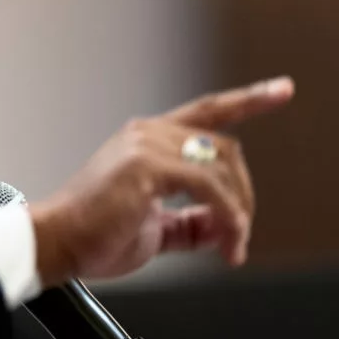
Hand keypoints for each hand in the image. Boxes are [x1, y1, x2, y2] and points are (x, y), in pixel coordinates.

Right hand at [29, 76, 294, 286]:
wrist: (56, 244)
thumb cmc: (95, 236)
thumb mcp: (156, 229)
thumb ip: (189, 223)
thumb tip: (221, 228)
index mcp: (148, 139)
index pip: (208, 111)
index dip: (248, 100)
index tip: (282, 91)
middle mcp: (149, 133)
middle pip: (225, 147)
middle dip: (244, 195)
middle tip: (239, 237)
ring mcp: (147, 145)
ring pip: (221, 165)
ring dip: (237, 212)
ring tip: (231, 247)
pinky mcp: (146, 166)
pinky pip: (207, 186)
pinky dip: (225, 215)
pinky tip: (226, 240)